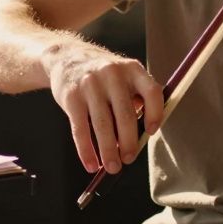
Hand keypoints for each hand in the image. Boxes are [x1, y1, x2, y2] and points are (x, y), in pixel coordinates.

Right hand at [42, 42, 164, 174]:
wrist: (67, 57)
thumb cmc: (104, 76)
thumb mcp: (124, 76)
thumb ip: (137, 99)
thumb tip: (141, 139)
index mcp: (133, 69)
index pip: (151, 91)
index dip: (155, 113)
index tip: (151, 132)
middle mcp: (113, 74)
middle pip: (125, 114)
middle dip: (129, 143)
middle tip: (129, 159)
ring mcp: (90, 84)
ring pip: (102, 125)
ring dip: (108, 151)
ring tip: (112, 167)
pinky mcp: (71, 96)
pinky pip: (80, 129)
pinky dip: (86, 150)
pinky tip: (91, 164)